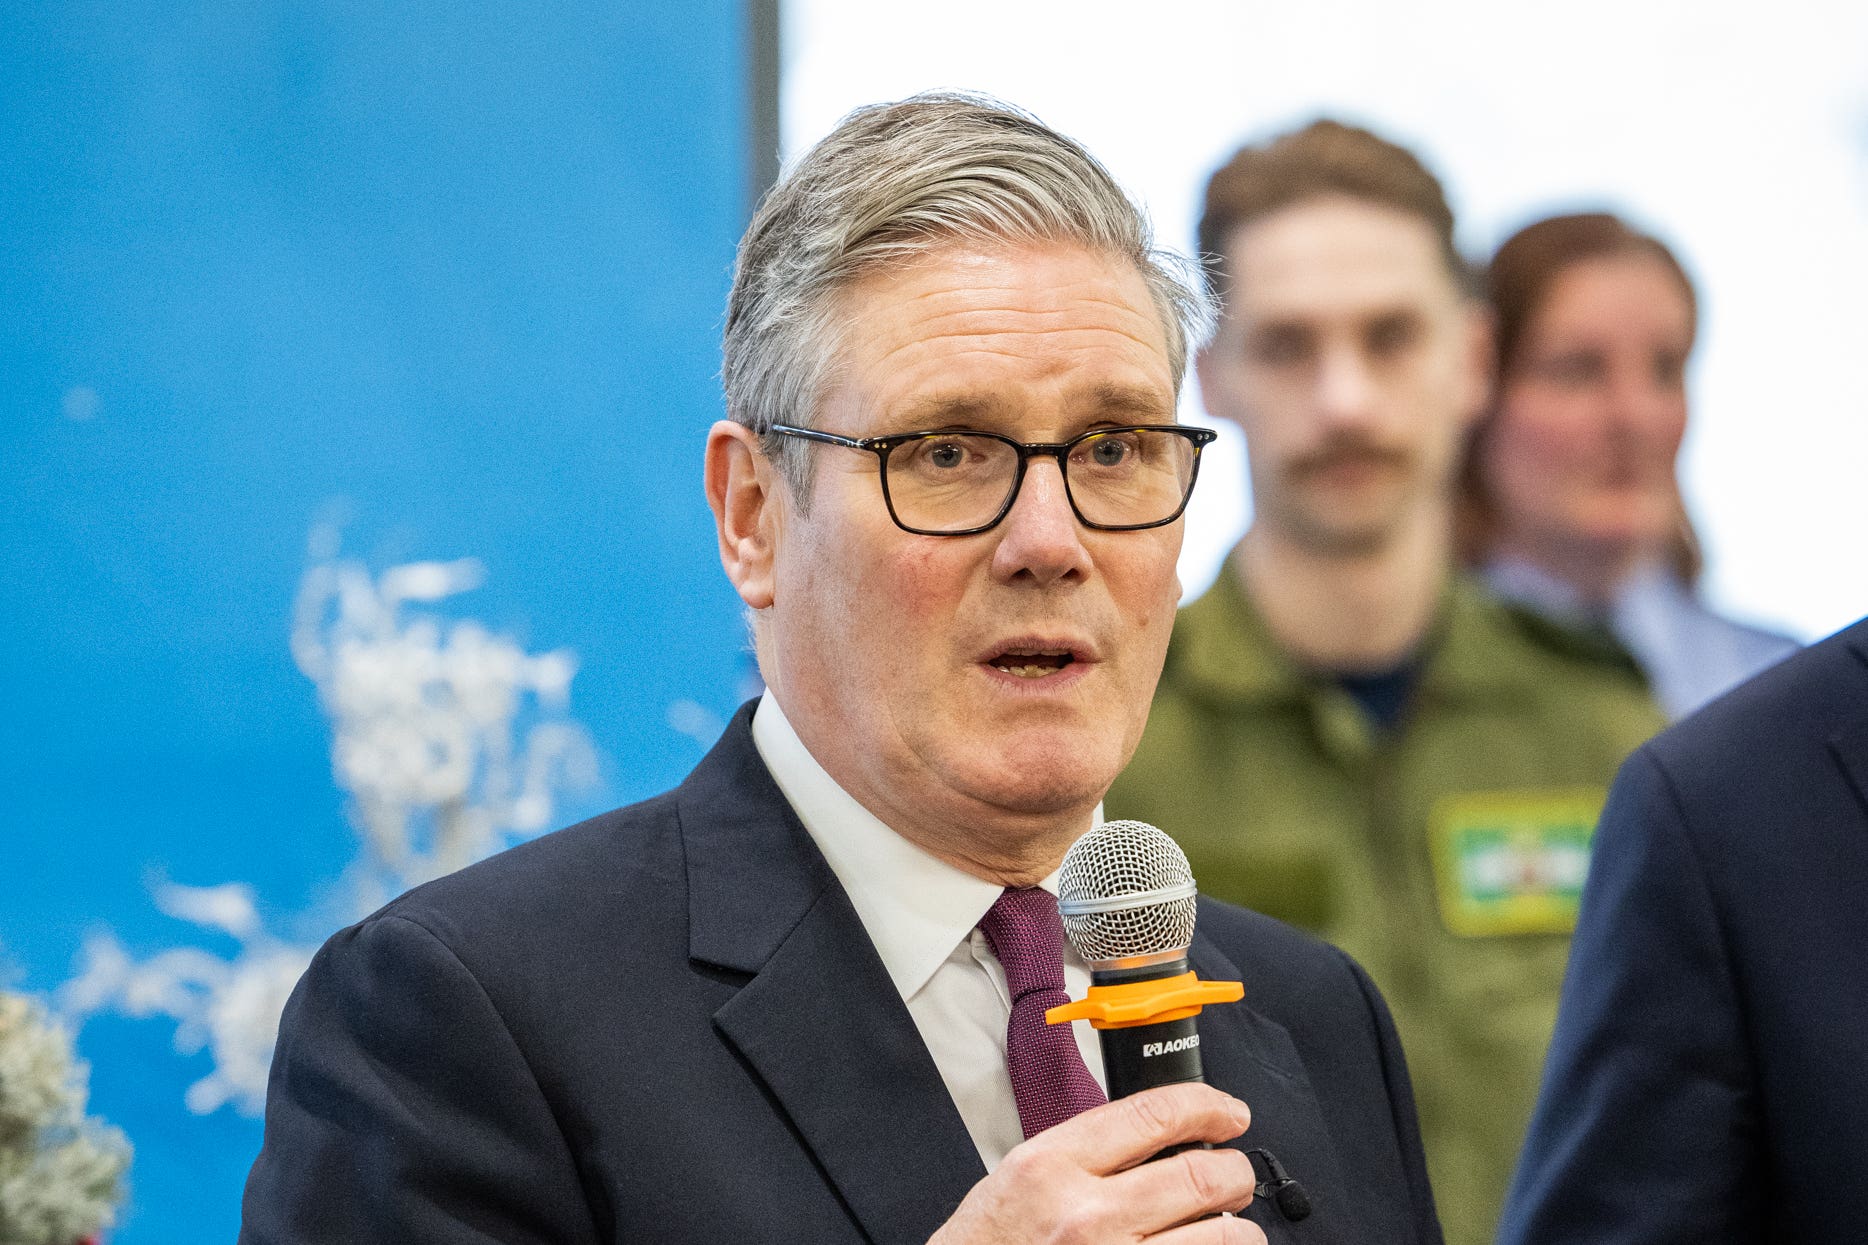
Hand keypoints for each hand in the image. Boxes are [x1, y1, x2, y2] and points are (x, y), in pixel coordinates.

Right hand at [929, 1082, 1264, 1243]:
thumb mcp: (1022, 1176)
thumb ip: (1086, 1152)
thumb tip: (1160, 1135)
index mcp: (1051, 1166)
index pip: (1154, 1115)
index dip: (1208, 1106)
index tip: (1228, 1112)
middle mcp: (1085, 1217)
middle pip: (1199, 1175)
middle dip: (1235, 1170)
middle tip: (1236, 1172)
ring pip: (1220, 1237)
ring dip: (1239, 1228)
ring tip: (1232, 1225)